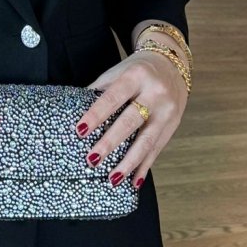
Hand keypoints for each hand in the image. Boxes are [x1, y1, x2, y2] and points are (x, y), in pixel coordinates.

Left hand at [77, 48, 189, 188]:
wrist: (172, 64)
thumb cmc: (137, 71)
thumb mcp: (118, 71)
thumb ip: (100, 90)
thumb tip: (73, 110)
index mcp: (136, 76)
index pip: (113, 98)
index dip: (96, 115)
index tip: (80, 131)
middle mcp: (155, 93)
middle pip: (130, 121)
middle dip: (110, 142)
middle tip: (92, 160)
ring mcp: (167, 112)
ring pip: (147, 141)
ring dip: (129, 162)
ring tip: (112, 178)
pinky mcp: (173, 126)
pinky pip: (157, 150)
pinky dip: (144, 167)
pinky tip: (134, 181)